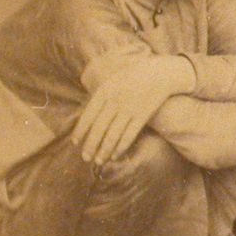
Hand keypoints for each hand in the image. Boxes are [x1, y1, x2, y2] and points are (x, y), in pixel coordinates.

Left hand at [71, 55, 195, 163]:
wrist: (160, 73)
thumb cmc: (133, 77)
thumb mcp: (112, 80)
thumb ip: (100, 96)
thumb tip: (85, 116)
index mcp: (104, 91)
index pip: (88, 116)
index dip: (80, 131)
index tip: (75, 143)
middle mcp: (115, 101)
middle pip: (99, 128)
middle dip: (90, 145)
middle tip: (85, 158)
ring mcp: (129, 109)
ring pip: (113, 135)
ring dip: (104, 151)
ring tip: (99, 161)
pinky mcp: (142, 116)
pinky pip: (129, 135)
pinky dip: (121, 147)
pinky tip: (115, 155)